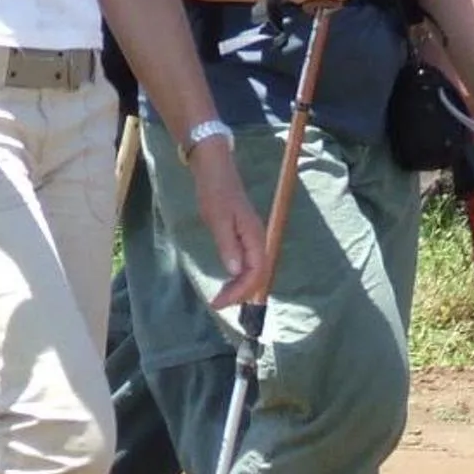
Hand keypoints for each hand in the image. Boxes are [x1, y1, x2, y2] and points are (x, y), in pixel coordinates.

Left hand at [190, 142, 268, 308]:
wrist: (215, 169)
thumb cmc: (215, 192)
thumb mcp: (218, 219)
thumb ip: (228, 245)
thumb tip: (235, 272)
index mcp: (255, 236)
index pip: (255, 273)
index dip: (239, 291)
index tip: (219, 302)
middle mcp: (258, 239)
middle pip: (258, 275)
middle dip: (240, 294)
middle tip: (218, 304)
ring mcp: (252, 238)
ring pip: (253, 271)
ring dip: (240, 287)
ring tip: (222, 298)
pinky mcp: (244, 236)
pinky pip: (247, 263)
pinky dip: (238, 277)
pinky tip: (227, 282)